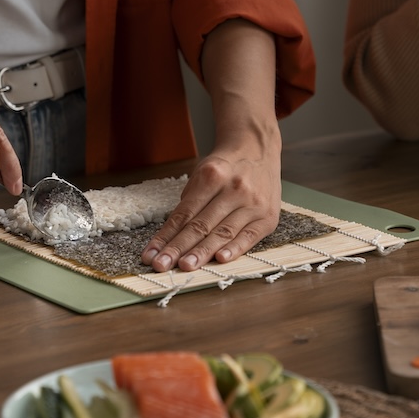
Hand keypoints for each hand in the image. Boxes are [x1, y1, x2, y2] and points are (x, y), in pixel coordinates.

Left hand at [140, 145, 281, 271]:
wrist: (258, 150)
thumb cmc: (225, 166)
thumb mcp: (203, 173)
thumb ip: (191, 201)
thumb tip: (172, 236)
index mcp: (212, 176)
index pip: (184, 213)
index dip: (166, 236)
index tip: (151, 255)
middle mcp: (233, 189)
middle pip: (201, 225)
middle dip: (178, 248)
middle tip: (161, 265)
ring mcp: (252, 204)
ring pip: (223, 233)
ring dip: (202, 253)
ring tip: (184, 267)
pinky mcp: (267, 217)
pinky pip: (249, 237)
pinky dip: (234, 249)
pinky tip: (220, 259)